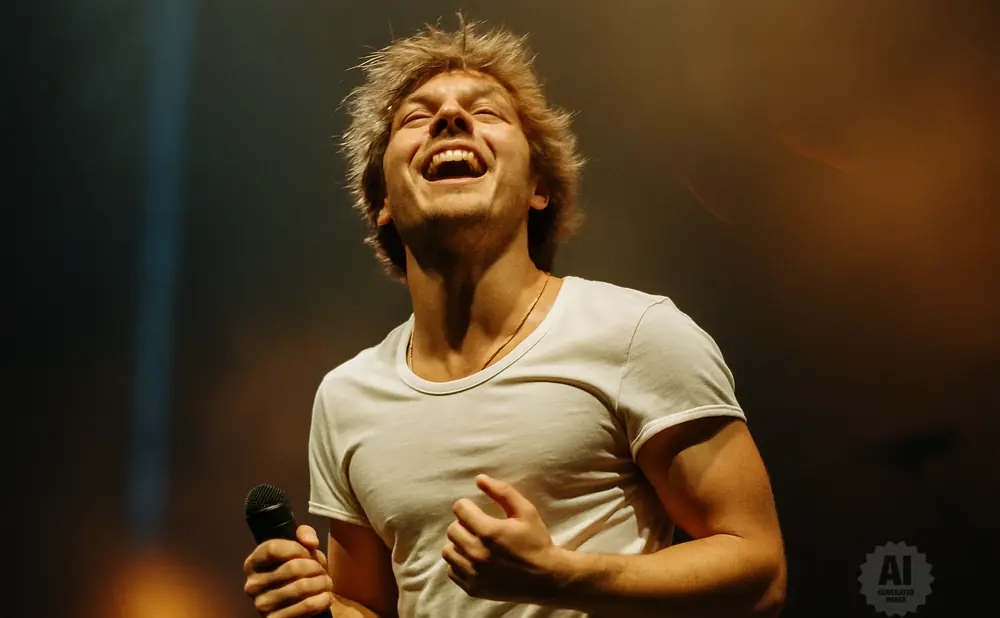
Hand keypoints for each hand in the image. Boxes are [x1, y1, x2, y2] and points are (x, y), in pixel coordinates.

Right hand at [243, 524, 332, 617]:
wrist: (299, 604)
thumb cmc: (298, 572)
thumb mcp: (299, 548)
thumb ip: (304, 534)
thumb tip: (311, 542)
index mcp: (253, 564)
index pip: (273, 548)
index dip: (297, 548)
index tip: (309, 552)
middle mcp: (252, 585)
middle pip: (292, 567)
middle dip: (315, 567)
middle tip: (322, 570)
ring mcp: (262, 606)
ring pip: (302, 586)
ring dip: (323, 582)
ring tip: (326, 582)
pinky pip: (308, 606)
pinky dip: (323, 599)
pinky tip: (326, 596)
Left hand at [443, 474, 565, 602]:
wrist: (546, 578)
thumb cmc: (536, 541)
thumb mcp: (526, 511)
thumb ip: (502, 492)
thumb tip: (479, 479)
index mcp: (489, 531)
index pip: (460, 509)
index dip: (468, 506)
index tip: (477, 511)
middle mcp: (477, 553)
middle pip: (452, 529)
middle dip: (464, 524)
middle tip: (478, 528)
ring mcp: (474, 573)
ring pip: (448, 551)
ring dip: (458, 544)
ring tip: (474, 544)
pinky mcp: (473, 589)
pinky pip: (452, 571)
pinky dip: (460, 564)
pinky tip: (475, 560)